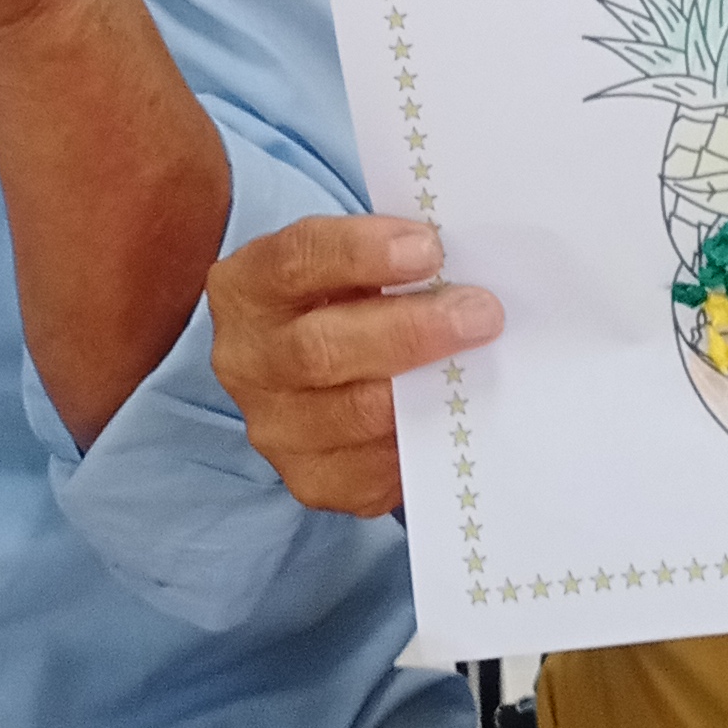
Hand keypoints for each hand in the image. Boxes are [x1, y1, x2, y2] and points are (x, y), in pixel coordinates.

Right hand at [206, 210, 501, 518]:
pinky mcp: (312, 480)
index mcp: (246, 290)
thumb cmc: (340, 302)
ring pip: (353, 414)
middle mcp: (247, 362)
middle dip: (410, 331)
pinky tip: (457, 414)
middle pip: (321, 349)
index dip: (362, 252)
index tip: (429, 248)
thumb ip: (387, 259)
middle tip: (479, 313)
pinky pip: (375, 470)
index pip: (295, 262)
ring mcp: (275, 428)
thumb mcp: (344, 265)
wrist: (306, 372)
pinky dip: (423, 440)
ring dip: (427, 388)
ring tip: (481, 363)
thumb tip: (463, 260)